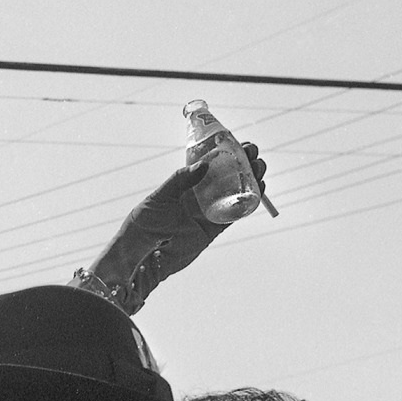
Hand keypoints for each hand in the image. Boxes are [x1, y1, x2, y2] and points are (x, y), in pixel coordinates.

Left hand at [79, 143, 269, 314]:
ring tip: (260, 169)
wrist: (141, 256)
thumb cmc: (143, 224)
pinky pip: (235, 214)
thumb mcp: (159, 198)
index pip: (212, 163)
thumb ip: (180, 180)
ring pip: (236, 193)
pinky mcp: (214, 229)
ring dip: (251, 180)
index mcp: (186, 184)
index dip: (228, 153)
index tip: (241, 144)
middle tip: (254, 155)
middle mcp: (199, 196)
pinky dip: (248, 203)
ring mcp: (208, 212)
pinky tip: (258, 191)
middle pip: (229, 176)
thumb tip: (204, 163)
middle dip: (245, 164)